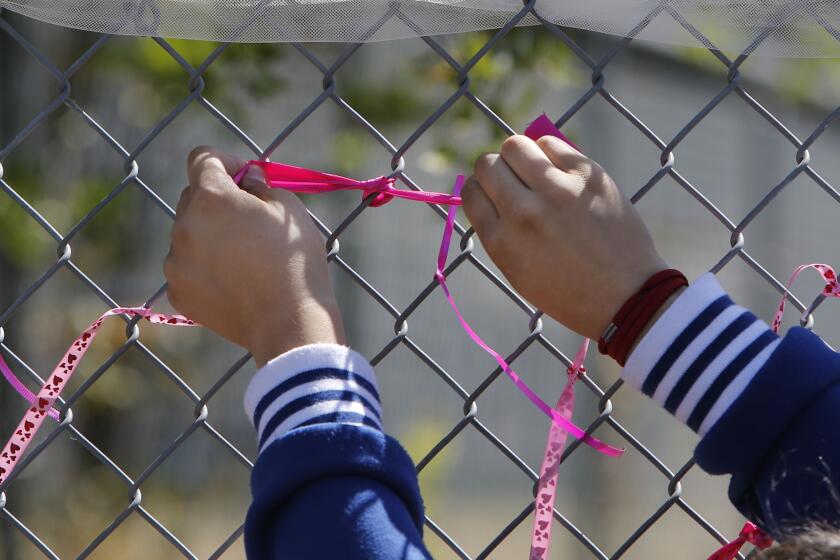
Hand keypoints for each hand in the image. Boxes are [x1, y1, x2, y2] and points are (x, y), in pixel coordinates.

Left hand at [165, 147, 345, 366]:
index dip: (226, 161)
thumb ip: (260, 185)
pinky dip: (205, 266)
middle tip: (250, 220)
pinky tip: (235, 280)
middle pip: (193, 197)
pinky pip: (187, 266)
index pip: (202, 159)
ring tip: (245, 258)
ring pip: (189, 234)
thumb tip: (246, 179)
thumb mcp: (288, 210)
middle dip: (218, 201)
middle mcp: (184, 226)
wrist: (287, 322)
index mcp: (211, 198)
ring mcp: (176, 261)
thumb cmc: (294, 261)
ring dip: (210, 235)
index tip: (246, 177)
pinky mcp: (178, 290)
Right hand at [462, 135, 665, 339]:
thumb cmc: (568, 292)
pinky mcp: (586, 175)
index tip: (494, 193)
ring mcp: (556, 190)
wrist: (625, 295)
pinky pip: (552, 144)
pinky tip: (559, 169)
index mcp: (501, 240)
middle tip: (515, 181)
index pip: (471, 192)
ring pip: (515, 145)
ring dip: (520, 155)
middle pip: (488, 164)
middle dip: (497, 170)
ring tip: (536, 171)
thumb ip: (499, 233)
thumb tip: (490, 194)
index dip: (481, 189)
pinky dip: (549, 152)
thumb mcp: (517, 273)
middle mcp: (522, 211)